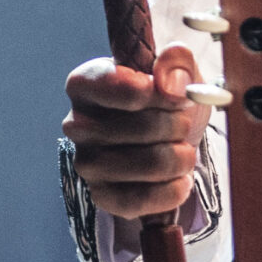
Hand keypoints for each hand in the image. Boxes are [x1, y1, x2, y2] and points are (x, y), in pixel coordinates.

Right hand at [62, 42, 207, 219]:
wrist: (169, 141)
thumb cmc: (165, 100)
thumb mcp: (177, 71)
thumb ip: (177, 61)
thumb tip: (171, 82)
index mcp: (86, 83)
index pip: (113, 84)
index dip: (154, 92)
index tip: (177, 96)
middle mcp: (77, 123)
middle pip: (143, 126)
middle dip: (178, 126)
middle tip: (182, 124)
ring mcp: (86, 163)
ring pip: (149, 164)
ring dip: (181, 158)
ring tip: (183, 151)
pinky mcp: (100, 196)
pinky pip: (141, 200)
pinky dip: (171, 191)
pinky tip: (180, 180)